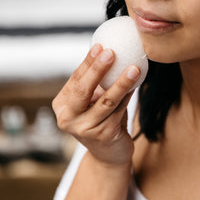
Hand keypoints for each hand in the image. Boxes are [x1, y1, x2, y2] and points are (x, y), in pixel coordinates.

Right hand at [52, 44, 140, 166]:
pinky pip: (119, 110)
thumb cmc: (101, 119)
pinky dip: (128, 96)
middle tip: (112, 52)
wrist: (108, 153)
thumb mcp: (92, 100)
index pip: (76, 79)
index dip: (88, 62)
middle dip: (97, 69)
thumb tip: (110, 50)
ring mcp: (85, 129)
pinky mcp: (104, 136)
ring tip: (134, 69)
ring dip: (122, 82)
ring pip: (106, 101)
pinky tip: (136, 85)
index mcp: (62, 105)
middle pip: (83, 90)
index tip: (101, 45)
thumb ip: (96, 82)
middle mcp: (68, 118)